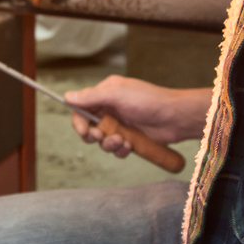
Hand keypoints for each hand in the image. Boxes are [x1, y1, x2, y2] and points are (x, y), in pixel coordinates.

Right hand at [64, 76, 209, 157]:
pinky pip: (116, 149)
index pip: (82, 108)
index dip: (79, 121)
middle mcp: (111, 108)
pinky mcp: (130, 137)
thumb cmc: (149, 101)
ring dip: (109, 144)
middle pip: (89, 127)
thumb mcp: (118, 94)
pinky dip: (121, 150)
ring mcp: (121, 124)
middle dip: (94, 135)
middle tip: (102, 136)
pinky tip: (131, 146)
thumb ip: (91, 96)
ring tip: (123, 142)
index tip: (83, 131)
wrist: (176, 118)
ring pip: (102, 140)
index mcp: (106, 93)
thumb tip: (68, 97)